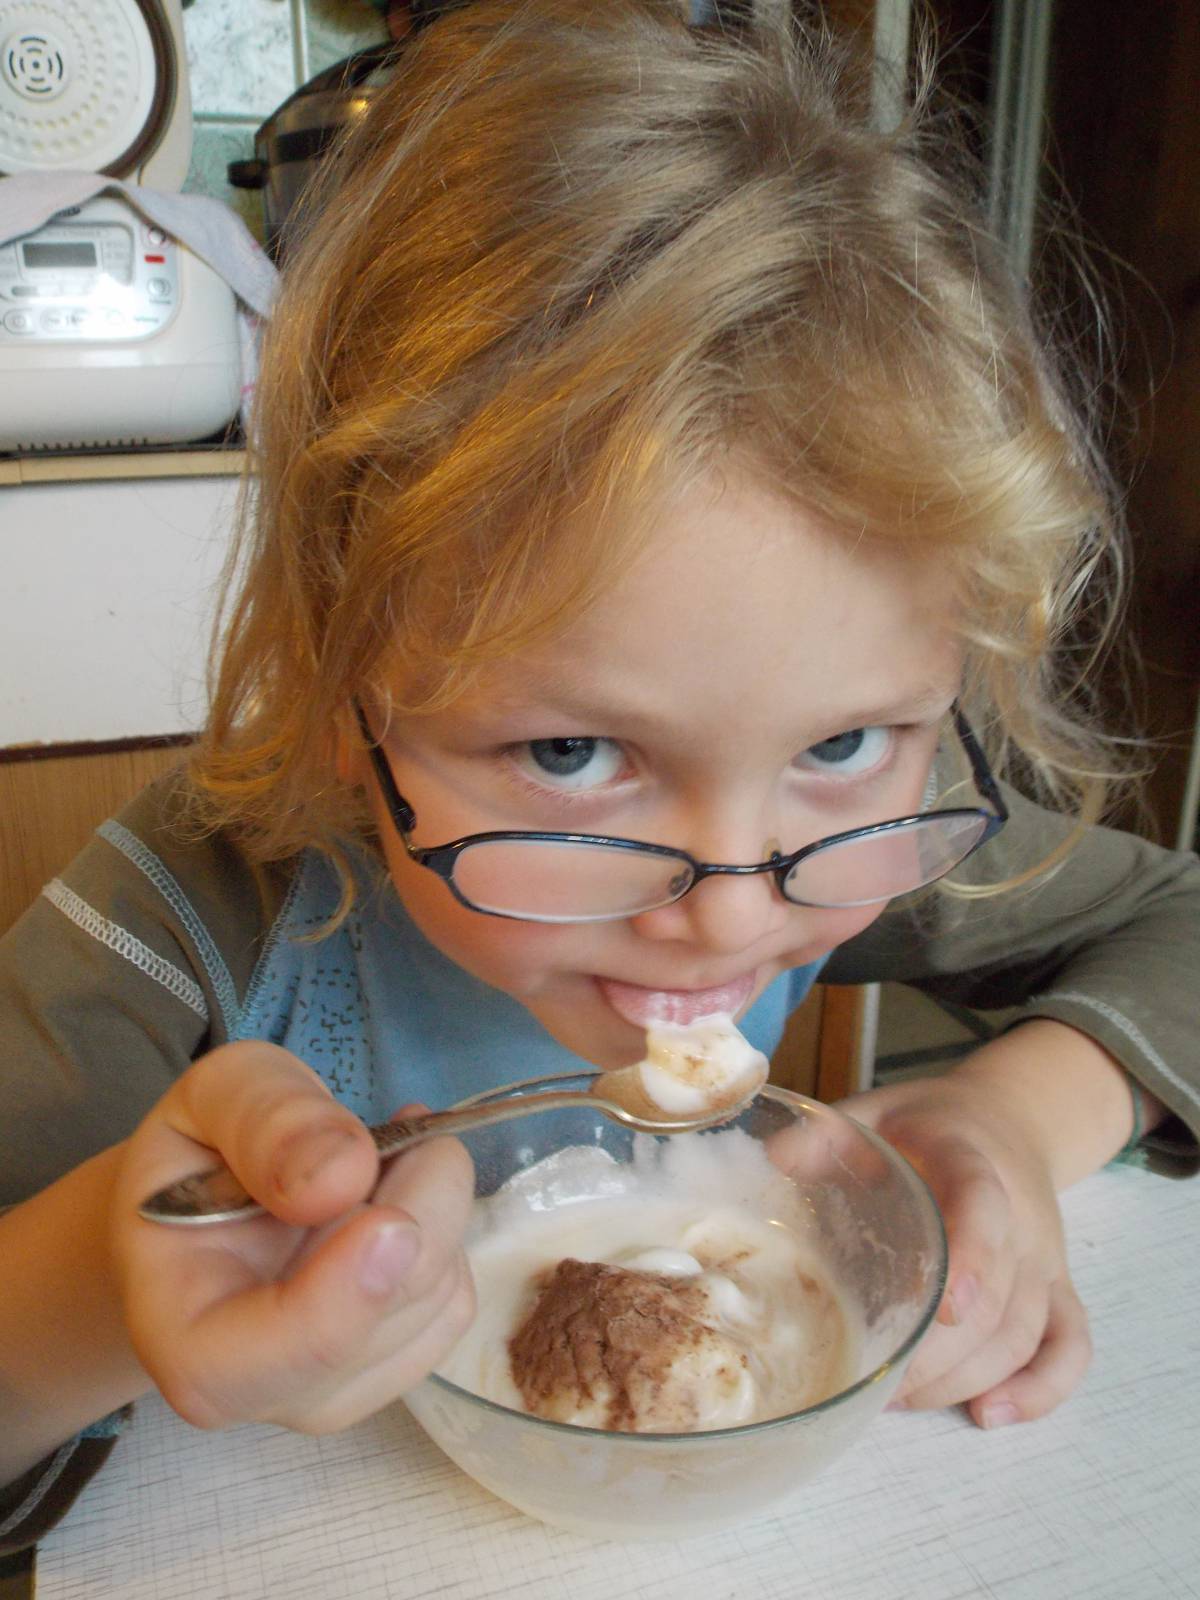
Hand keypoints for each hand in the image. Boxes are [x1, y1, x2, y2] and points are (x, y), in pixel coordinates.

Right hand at [109, 1040, 475, 1434]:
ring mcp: (329, 1394)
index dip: (340, 1300)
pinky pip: (456, 1301)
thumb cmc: (200, 1151)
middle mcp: (255, 1388)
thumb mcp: (213, 1092)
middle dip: (418, 1199)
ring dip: (432, 1206)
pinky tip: (399, 1196)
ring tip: (378, 1161)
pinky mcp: (392, 1369)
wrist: (209, 1201)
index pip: (256, 1363)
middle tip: (404, 1121)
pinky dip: (447, 1233)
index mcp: (180, 1333)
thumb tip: (343, 1174)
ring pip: (433, 1302)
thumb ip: (264, 1119)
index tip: (391, 1219)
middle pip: (382, 1313)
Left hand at [839, 1068, 1091, 1427]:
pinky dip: (1039, 1389)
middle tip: (876, 1380)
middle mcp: (1021, 1216)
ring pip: (1024, 1334)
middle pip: (1000, 1298)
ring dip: (967, 1378)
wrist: (1008, 1118)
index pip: (985, 1206)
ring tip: (901, 1398)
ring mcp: (1044, 1257)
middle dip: (940, 1354)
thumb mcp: (877, 1109)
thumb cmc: (928, 1125)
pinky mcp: (1057, 1287)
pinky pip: (1069, 1346)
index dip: (973, 1257)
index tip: (948, 1308)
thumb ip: (828, 1133)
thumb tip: (775, 1160)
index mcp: (973, 1161)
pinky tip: (988, 1415)